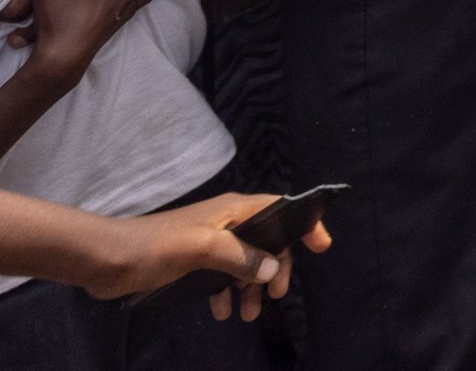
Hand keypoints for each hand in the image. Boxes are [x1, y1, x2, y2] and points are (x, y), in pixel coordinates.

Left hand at [74, 192, 330, 320]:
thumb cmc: (158, 247)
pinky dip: (228, 292)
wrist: (108, 259)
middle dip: (276, 267)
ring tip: (248, 314)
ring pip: (246, 260)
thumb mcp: (203, 249)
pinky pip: (223, 274)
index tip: (320, 246)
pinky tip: (222, 312)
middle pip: (267, 240)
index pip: (280, 208)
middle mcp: (227, 221)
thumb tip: (272, 267)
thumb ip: (240, 257)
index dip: (303, 223)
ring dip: (251, 285)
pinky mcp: (194, 260)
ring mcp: (211, 241)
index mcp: (234, 209)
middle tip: (276, 294)